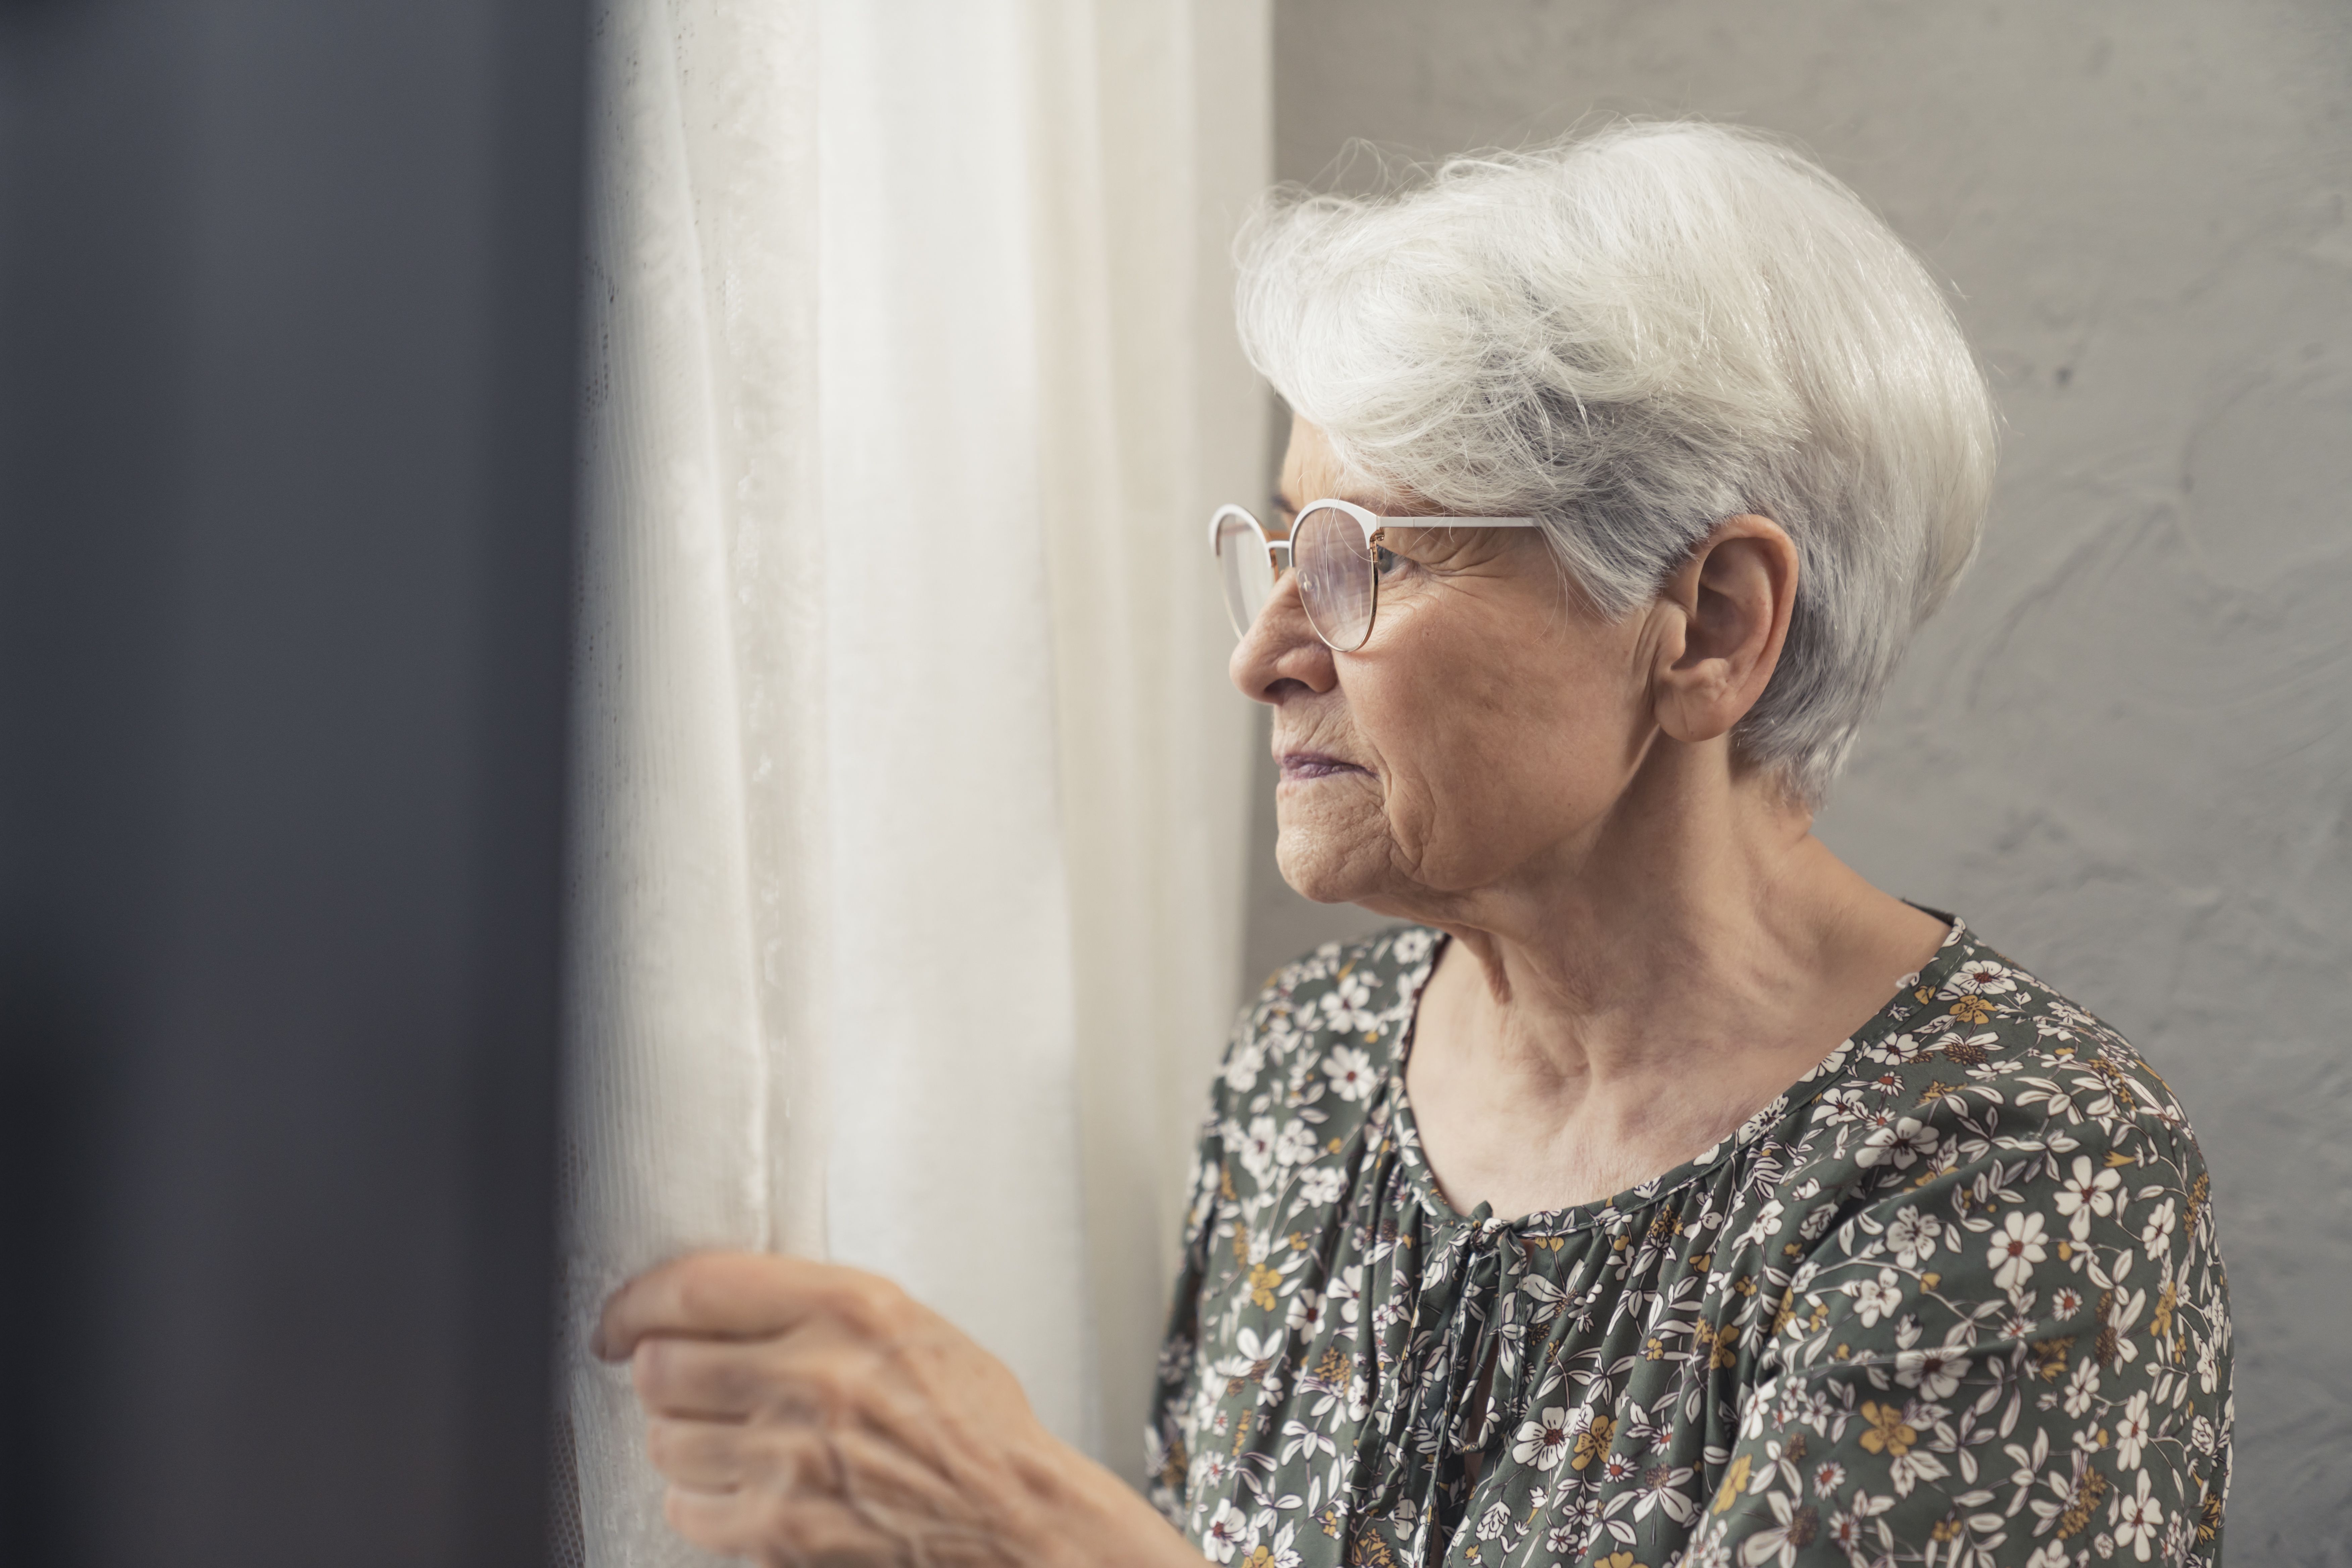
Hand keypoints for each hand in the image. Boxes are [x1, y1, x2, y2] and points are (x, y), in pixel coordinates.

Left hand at [593, 1252, 1191, 1567]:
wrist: (1013, 1516)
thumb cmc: (971, 1422)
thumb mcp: (906, 1322)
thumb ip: (812, 1303)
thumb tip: (715, 1303)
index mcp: (849, 1307)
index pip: (694, 1289)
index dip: (636, 1304)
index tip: (622, 1318)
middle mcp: (814, 1375)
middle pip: (661, 1367)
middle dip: (661, 1375)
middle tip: (683, 1382)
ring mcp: (792, 1458)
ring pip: (665, 1440)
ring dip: (683, 1440)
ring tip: (731, 1438)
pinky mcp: (780, 1530)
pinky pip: (686, 1509)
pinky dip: (701, 1501)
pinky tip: (745, 1487)